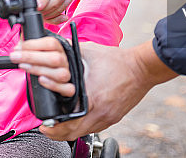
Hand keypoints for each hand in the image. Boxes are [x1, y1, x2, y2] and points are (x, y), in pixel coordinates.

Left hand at [11, 40, 177, 140]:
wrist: (142, 68)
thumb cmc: (118, 60)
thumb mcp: (89, 53)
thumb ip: (70, 53)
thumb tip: (54, 50)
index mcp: (93, 100)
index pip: (69, 123)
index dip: (54, 128)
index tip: (44, 125)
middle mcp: (101, 113)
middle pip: (74, 134)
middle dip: (58, 134)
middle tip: (46, 128)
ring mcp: (109, 117)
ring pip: (84, 132)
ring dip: (69, 131)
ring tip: (57, 126)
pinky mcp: (114, 117)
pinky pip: (94, 127)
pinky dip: (82, 126)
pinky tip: (75, 119)